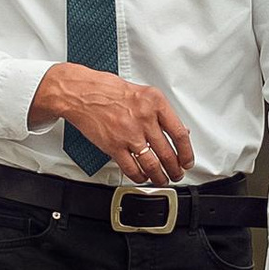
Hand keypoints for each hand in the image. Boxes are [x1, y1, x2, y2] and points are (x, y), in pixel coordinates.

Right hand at [29, 62, 193, 184]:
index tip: (188, 160)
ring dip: (160, 176)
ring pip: (152, 164)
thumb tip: (178, 129)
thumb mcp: (141, 92)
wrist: (80, 92)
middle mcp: (144, 118)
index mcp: (154, 102)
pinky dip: (139, 176)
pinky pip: (132, 168)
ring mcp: (129, 134)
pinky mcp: (113, 146)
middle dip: (175, 169)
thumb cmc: (107, 90)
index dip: (187, 152)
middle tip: (177, 173)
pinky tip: (142, 177)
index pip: (179, 133)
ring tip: (162, 179)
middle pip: (168, 153)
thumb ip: (160, 112)